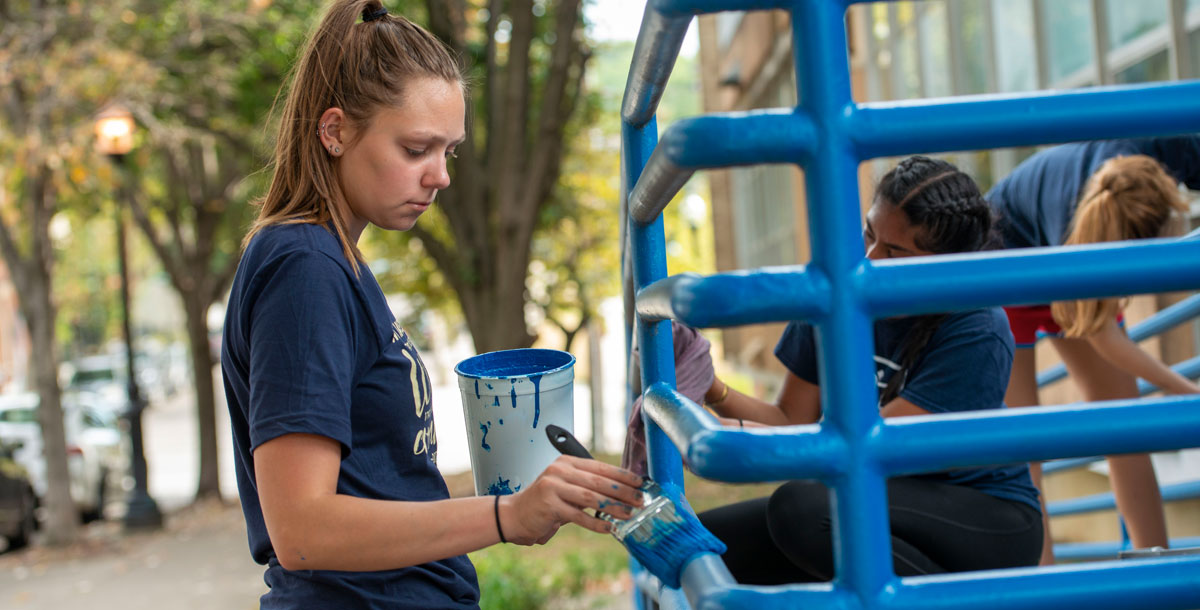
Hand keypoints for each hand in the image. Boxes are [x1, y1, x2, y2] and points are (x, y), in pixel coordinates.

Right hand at [500, 456, 643, 545]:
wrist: (515, 514)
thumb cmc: (545, 501)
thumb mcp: (566, 486)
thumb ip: (588, 485)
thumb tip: (621, 491)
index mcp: (567, 462)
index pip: (601, 467)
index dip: (623, 475)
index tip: (640, 483)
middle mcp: (560, 470)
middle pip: (599, 481)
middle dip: (622, 492)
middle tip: (639, 500)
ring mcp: (553, 486)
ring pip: (591, 497)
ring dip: (613, 507)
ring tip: (628, 514)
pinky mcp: (549, 505)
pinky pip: (578, 516)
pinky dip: (595, 523)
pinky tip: (609, 527)